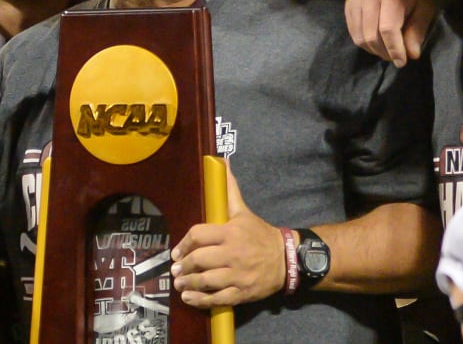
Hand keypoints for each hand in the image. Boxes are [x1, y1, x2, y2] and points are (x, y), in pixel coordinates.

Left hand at [170, 167, 284, 307]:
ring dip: (188, 284)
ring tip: (180, 284)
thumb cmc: (260, 234)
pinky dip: (200, 300)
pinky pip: (217, 299)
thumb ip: (229, 190)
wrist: (287, 259)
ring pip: (206, 281)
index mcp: (230, 233)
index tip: (177, 252)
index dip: (184, 244)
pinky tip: (190, 298)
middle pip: (199, 260)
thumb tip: (221, 162)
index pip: (199, 235)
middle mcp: (232, 254)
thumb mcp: (243, 211)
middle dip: (183, 266)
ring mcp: (237, 275)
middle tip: (176, 269)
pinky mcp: (242, 293)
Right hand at [344, 0, 435, 66]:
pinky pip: (351, 28)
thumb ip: (417, 31)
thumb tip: (411, 56)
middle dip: (383, 52)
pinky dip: (362, 39)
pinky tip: (375, 40)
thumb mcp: (424, 6)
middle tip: (395, 57)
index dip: (395, 49)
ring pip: (358, 35)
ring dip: (372, 48)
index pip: (387, 30)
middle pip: (371, 35)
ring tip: (386, 50)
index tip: (402, 62)